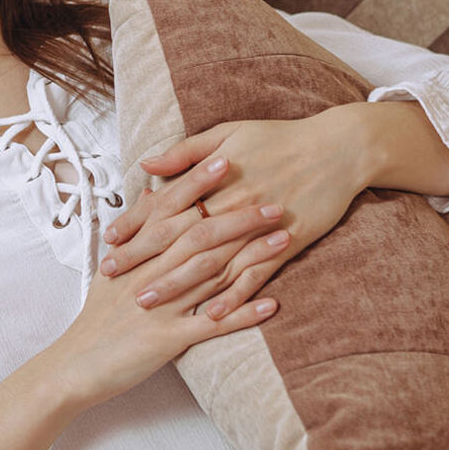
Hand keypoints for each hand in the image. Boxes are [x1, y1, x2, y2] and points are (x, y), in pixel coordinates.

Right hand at [49, 159, 289, 408]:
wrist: (76, 365)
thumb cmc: (97, 317)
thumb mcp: (110, 267)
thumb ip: (134, 230)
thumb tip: (152, 192)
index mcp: (135, 254)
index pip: (170, 208)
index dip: (197, 184)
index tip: (227, 160)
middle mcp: (149, 274)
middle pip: (199, 236)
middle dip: (239, 216)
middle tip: (275, 200)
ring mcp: (161, 305)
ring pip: (212, 274)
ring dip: (252, 257)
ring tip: (285, 240)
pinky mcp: (169, 339)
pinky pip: (213, 324)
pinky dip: (243, 313)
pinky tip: (272, 303)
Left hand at [101, 110, 372, 320]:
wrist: (340, 149)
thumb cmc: (280, 138)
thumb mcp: (229, 134)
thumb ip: (186, 153)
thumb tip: (147, 167)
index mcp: (215, 178)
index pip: (165, 205)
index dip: (135, 224)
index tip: (108, 241)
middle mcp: (232, 204)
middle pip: (180, 238)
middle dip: (144, 260)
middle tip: (113, 280)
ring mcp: (259, 228)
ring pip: (212, 262)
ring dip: (178, 284)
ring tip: (147, 303)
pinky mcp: (287, 245)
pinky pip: (255, 275)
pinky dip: (233, 296)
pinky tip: (210, 316)